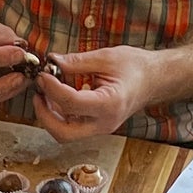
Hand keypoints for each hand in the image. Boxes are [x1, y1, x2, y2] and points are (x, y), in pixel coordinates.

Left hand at [34, 45, 154, 139]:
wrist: (154, 80)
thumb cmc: (135, 67)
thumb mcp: (106, 57)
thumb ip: (77, 62)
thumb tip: (52, 61)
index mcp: (109, 104)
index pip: (71, 103)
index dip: (52, 89)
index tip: (42, 76)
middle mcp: (104, 123)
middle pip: (63, 133)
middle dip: (44, 115)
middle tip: (38, 93)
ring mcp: (100, 130)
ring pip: (64, 134)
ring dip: (49, 117)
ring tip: (45, 94)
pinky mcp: (95, 129)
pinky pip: (71, 129)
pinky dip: (59, 116)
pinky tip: (56, 99)